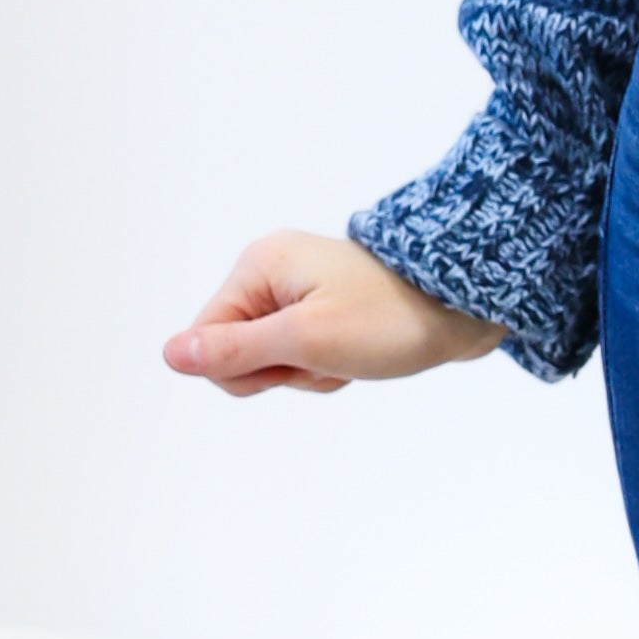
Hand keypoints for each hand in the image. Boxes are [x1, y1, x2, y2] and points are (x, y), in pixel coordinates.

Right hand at [163, 231, 500, 398]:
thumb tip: (170, 355)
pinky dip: (332, 367)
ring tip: (353, 352)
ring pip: (276, 361)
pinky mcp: (325, 307)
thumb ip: (235, 351)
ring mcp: (300, 289)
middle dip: (286, 370)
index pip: (208, 340)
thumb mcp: (307, 342)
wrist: (468, 305)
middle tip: (332, 355)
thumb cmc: (391, 319)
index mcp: (259, 266)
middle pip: (240, 353)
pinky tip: (362, 354)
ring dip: (313, 372)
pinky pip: (307, 356)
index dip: (249, 368)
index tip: (298, 356)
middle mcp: (273, 271)